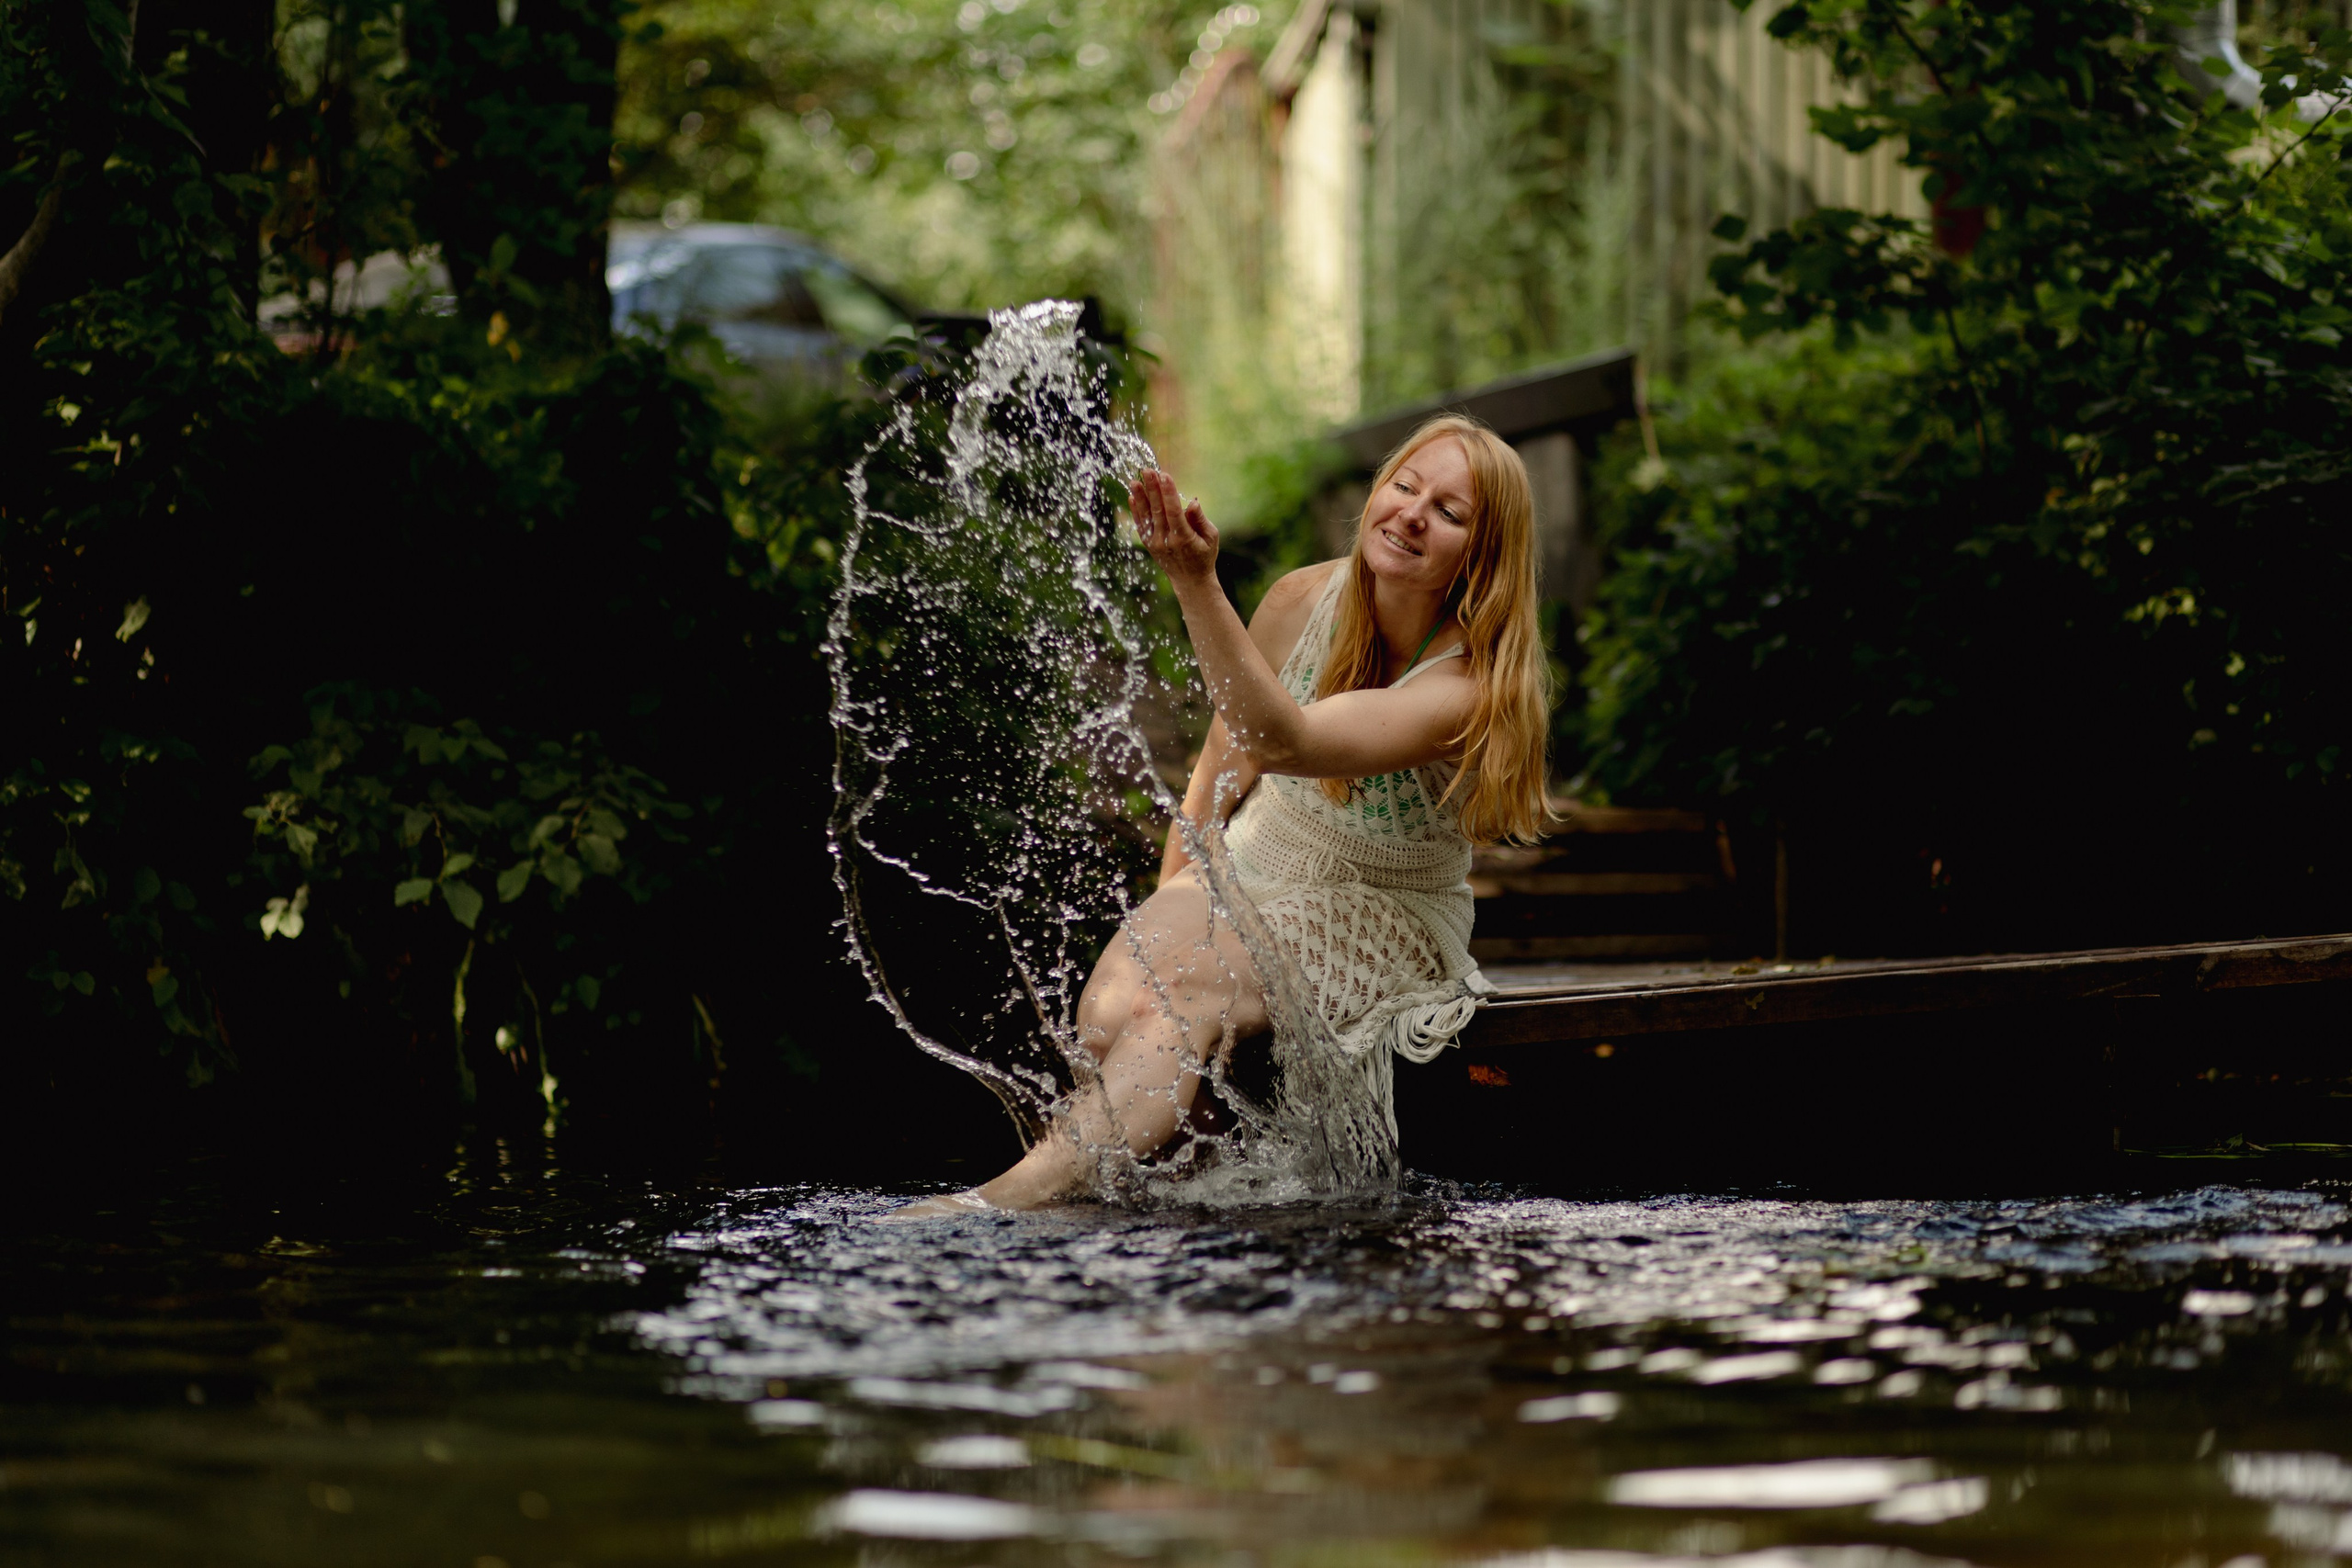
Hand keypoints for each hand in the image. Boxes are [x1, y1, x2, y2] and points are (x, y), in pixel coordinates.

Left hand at [1128, 468, 1217, 587]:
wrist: (1190, 580)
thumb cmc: (1204, 555)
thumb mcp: (1211, 537)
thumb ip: (1201, 519)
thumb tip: (1193, 501)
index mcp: (1183, 538)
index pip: (1174, 511)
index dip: (1168, 492)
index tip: (1164, 475)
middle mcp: (1166, 540)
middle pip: (1157, 510)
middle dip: (1152, 489)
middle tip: (1147, 470)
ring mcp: (1155, 543)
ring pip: (1146, 516)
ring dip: (1140, 497)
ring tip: (1134, 480)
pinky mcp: (1149, 544)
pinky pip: (1140, 525)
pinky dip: (1136, 510)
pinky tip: (1132, 496)